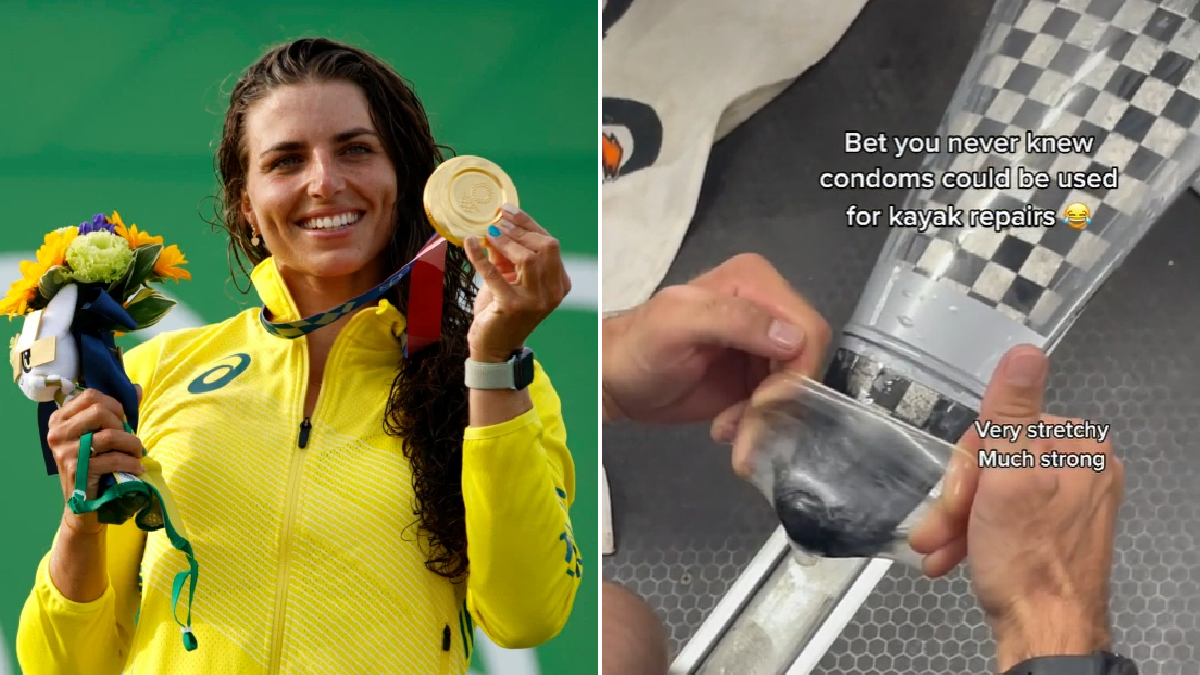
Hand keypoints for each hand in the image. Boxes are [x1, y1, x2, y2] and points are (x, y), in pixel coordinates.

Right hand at [46, 385, 145, 533]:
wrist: (83, 504)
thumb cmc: (95, 464)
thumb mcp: (101, 435)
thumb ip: (117, 412)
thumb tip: (137, 388)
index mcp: (59, 420)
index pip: (90, 395)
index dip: (114, 404)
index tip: (122, 420)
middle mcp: (57, 433)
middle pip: (100, 411)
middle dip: (122, 424)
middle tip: (129, 439)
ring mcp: (64, 452)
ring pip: (110, 435)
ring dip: (132, 444)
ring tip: (137, 454)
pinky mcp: (76, 470)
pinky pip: (113, 458)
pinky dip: (131, 462)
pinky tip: (136, 467)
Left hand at [464, 205, 570, 362]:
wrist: (495, 346)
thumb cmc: (502, 310)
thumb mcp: (510, 278)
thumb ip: (508, 255)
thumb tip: (497, 225)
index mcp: (559, 283)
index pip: (550, 244)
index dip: (529, 224)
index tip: (508, 211)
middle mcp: (553, 293)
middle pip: (545, 248)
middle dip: (519, 230)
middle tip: (498, 221)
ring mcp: (536, 301)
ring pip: (528, 258)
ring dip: (506, 242)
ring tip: (488, 233)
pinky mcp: (512, 307)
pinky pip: (496, 274)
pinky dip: (480, 256)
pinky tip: (470, 244)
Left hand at [602, 253, 830, 441]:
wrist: (616, 381)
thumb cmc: (638, 346)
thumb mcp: (679, 323)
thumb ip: (735, 321)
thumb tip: (793, 339)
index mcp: (756, 283)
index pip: (807, 329)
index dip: (796, 371)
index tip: (765, 402)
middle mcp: (768, 312)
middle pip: (806, 364)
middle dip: (780, 402)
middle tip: (746, 428)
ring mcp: (764, 348)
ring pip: (796, 392)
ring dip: (767, 420)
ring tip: (729, 430)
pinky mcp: (757, 380)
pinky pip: (779, 408)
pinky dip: (758, 426)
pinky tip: (727, 428)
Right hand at [909, 345, 1122, 669]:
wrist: (1042, 631)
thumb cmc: (1028, 562)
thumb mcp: (1008, 477)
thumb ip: (1011, 415)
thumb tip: (1024, 355)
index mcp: (1078, 447)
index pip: (1001, 426)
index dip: (968, 462)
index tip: (957, 495)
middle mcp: (1079, 469)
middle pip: (993, 460)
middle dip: (959, 497)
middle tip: (941, 525)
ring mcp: (1065, 501)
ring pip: (991, 491)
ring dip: (956, 519)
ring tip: (939, 545)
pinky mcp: (1050, 529)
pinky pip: (1001, 515)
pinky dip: (973, 533)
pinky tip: (955, 553)